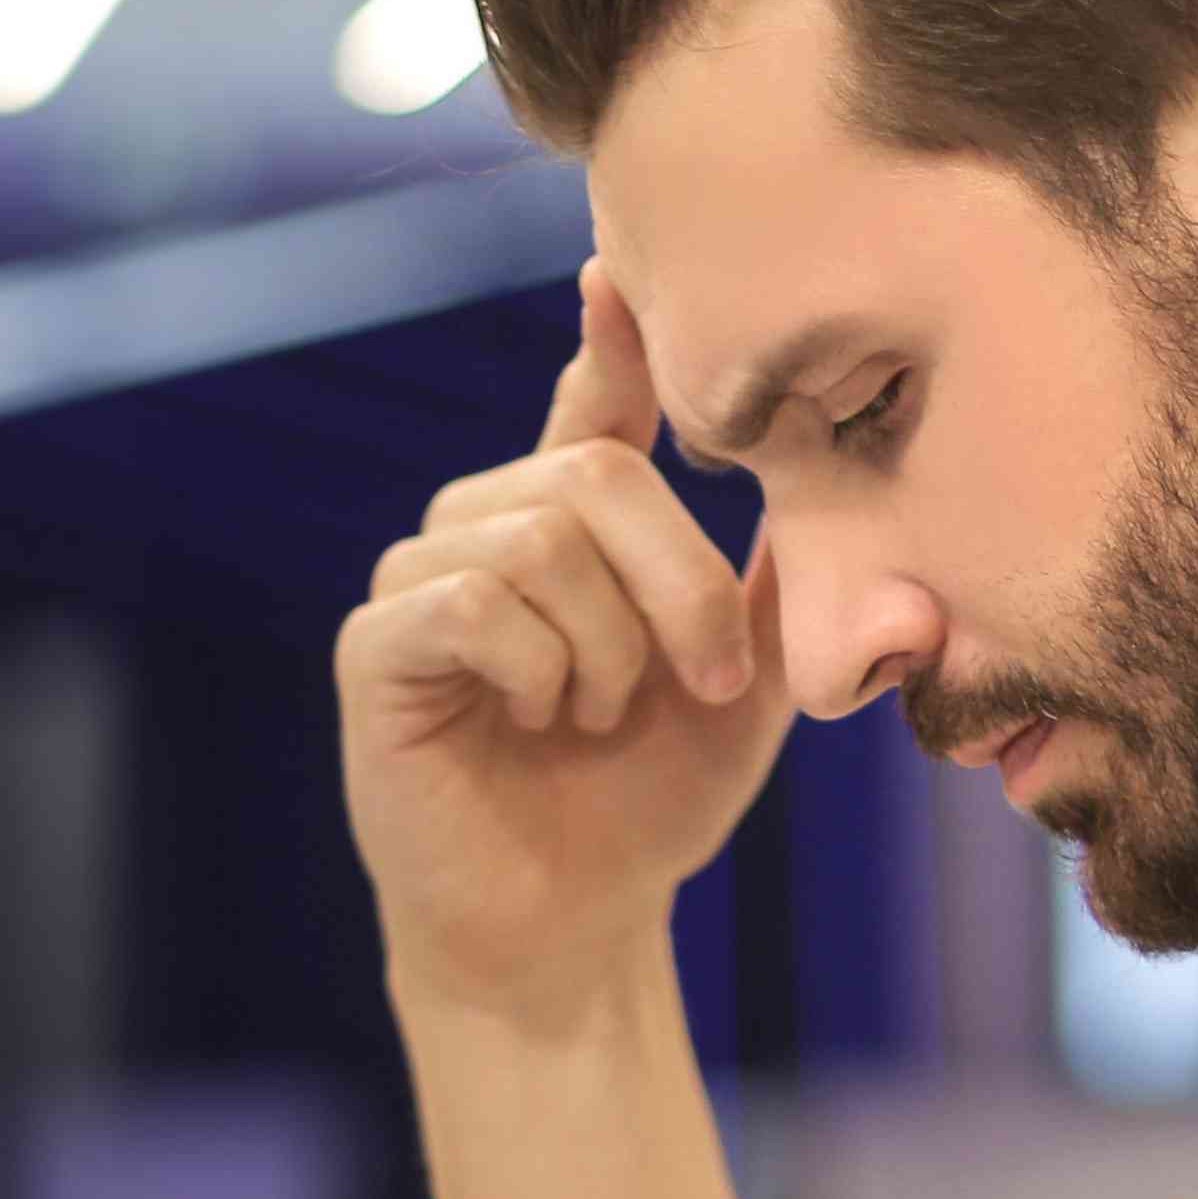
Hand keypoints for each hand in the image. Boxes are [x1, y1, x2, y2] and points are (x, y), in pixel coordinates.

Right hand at [336, 262, 793, 1017]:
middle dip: (678, 583)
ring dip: (608, 645)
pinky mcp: (376, 648)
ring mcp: (421, 583)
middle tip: (709, 680)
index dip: (611, 339)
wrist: (574, 926)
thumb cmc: (651, 801)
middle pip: (589, 475)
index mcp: (573, 527)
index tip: (616, 272)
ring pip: (535, 537)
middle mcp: (488, 529)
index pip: (593, 405)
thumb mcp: (746, 685)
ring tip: (601, 716)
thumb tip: (821, 470)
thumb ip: (767, 580)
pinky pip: (467, 602)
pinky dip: (535, 664)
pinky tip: (541, 716)